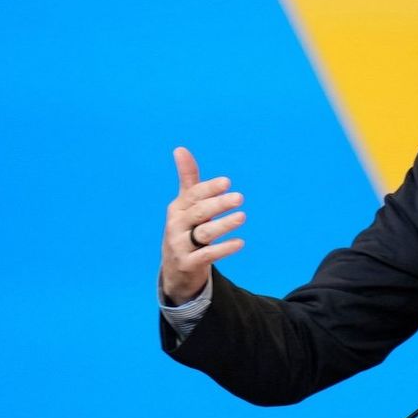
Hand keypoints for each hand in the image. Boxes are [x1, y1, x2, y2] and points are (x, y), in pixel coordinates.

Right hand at [159, 147, 245, 304]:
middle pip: (199, 213)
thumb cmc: (185, 229)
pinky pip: (207, 256)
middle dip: (218, 204)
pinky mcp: (188, 264)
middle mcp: (176, 226)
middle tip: (240, 197)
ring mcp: (180, 246)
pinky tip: (240, 242)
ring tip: (242, 216)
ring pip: (203, 234)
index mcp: (177, 209)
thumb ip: (188, 179)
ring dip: (223, 225)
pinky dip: (223, 249)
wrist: (175, 269)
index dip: (209, 189)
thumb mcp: (185, 205)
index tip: (227, 182)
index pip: (193, 195)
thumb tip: (180, 148)